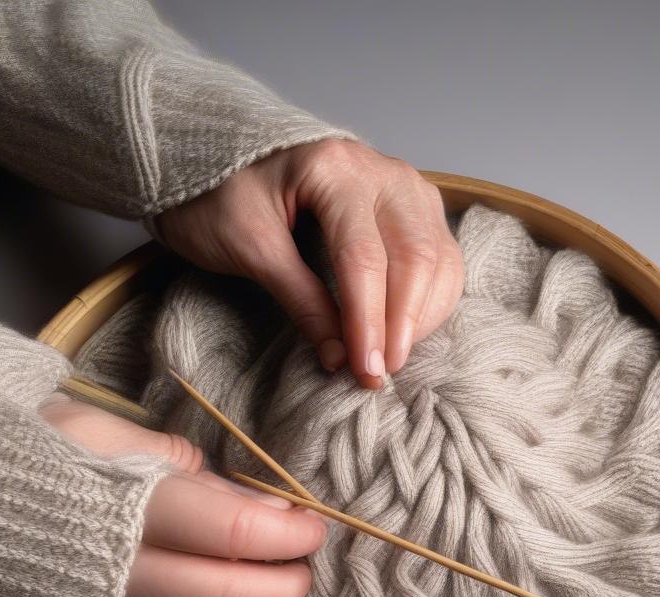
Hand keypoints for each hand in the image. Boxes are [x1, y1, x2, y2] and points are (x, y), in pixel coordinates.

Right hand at [39, 395, 324, 596]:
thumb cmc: (32, 447)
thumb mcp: (110, 433)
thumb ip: (189, 471)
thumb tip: (261, 503)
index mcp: (123, 505)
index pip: (231, 532)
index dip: (285, 533)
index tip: (311, 524)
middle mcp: (113, 571)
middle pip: (223, 596)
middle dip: (281, 586)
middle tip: (306, 566)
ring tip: (282, 590)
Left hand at [155, 138, 464, 387]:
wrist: (218, 160)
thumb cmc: (221, 196)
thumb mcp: (249, 247)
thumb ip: (299, 299)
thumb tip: (341, 357)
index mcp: (333, 168)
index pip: (363, 256)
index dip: (368, 320)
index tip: (365, 369)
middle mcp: (380, 170)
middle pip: (414, 255)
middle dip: (402, 323)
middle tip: (380, 373)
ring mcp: (403, 186)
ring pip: (437, 257)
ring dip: (424, 315)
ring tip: (393, 358)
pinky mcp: (413, 207)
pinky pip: (442, 257)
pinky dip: (434, 300)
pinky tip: (409, 332)